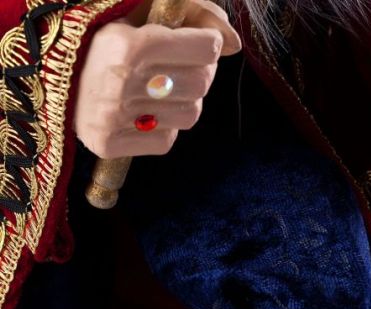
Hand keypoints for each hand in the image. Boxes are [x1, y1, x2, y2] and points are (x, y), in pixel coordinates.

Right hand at [74, 0, 240, 158]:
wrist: (47, 73)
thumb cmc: (101, 36)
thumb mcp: (139, 11)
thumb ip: (192, 12)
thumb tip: (234, 44)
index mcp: (128, 45)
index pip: (204, 50)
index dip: (208, 43)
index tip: (200, 41)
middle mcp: (121, 84)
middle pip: (201, 84)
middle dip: (201, 71)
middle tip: (185, 64)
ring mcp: (115, 119)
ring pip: (190, 114)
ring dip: (185, 99)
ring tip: (164, 87)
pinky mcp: (110, 144)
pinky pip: (166, 140)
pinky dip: (164, 126)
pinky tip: (146, 109)